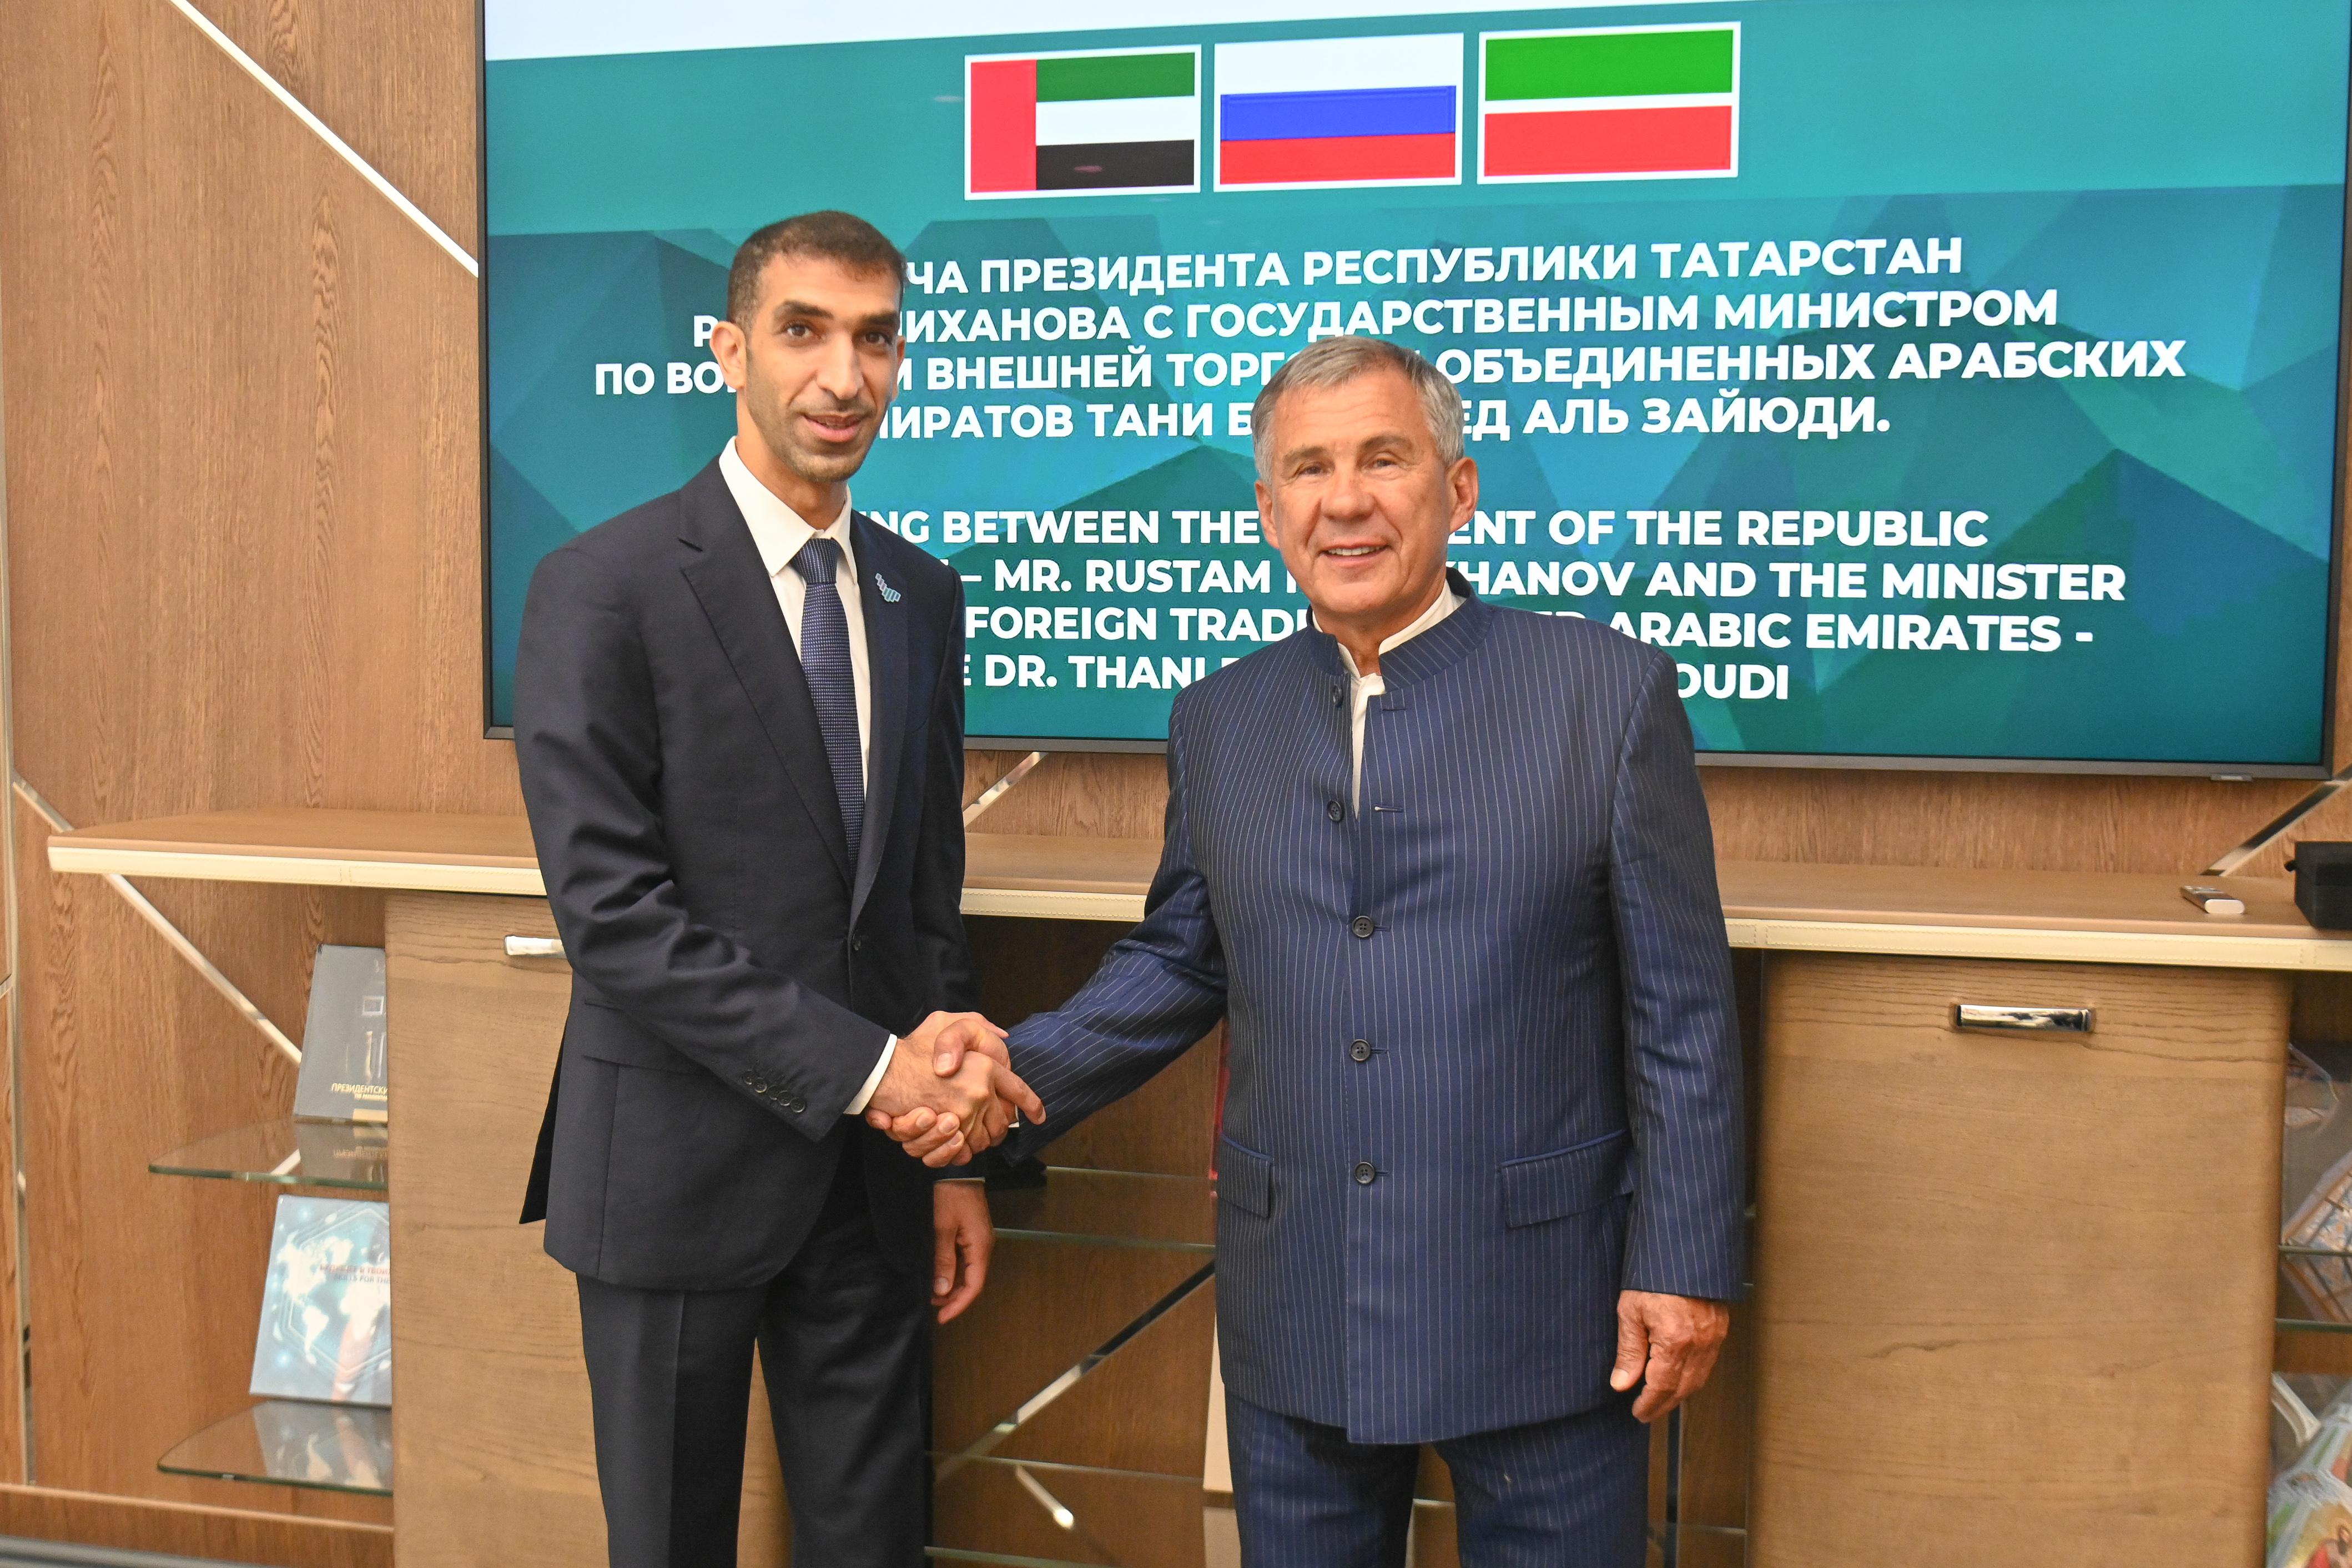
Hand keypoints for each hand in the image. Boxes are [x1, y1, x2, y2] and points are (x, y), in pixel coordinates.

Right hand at [867, 1016, 1042, 1163]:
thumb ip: (976, 1027)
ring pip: (983, 1139)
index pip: (1017, 1090)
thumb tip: (1002, 1035)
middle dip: (997, 1127)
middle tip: (985, 1124)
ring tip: (963, 1131)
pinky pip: (963, 1151)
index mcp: (984, 1067)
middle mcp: (979, 1092)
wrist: (882, 1071)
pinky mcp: (945, 1133)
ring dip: (976, 1139)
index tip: (1039, 1116)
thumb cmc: (912, 1048)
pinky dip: (959, 1150)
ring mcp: (963, 1115)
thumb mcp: (945, 1023)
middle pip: (1001, 1122)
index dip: (1031, 1104)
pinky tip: (953, 1141)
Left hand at [931, 1180, 992, 1322]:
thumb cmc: (949, 1196)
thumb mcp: (942, 1228)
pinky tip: (940, 1275)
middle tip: (933, 1307)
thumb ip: (943, 1260)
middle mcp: (984, 1247)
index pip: (974, 1285)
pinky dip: (954, 1272)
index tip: (942, 1317)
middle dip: (954, 1297)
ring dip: (953, 1285)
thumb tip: (941, 1291)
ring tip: (933, 1294)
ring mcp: (979, 1241)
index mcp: (980, 1247)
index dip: (958, 1304)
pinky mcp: (973, 1235)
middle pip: (973, 1281)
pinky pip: (966, 1261)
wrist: (957, 1170)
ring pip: (969, 1272)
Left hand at [1610, 1290, 1729, 1422]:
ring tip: (1661, 1399)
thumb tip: (1621, 1384)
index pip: (1662, 1387)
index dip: (1649, 1404)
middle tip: (1648, 1412)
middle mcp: (1699, 1344)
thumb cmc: (1653, 1277)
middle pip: (1683, 1389)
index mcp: (1675, 1341)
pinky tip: (1680, 1377)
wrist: (1683, 1250)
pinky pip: (1708, 1363)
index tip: (1638, 1413)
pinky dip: (1693, 1377)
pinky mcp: (1719, 1328)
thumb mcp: (1630, 1311)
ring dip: (1680, 1394)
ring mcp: (1713, 1337)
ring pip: (1699, 1379)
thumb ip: (1629, 1351)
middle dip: (1664, 1405)